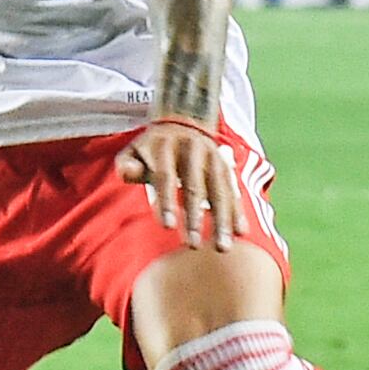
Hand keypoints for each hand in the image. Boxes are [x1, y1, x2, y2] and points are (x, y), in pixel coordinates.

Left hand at [118, 117, 244, 252]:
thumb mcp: (133, 150)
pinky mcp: (227, 167)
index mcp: (166, 147)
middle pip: (195, 187)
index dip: (166, 201)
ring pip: (220, 191)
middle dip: (195, 217)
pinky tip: (240, 233)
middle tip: (193, 245)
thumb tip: (129, 174)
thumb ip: (127, 164)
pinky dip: (237, 212)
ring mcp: (213, 159)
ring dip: (223, 220)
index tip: (166, 226)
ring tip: (222, 248)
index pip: (165, 177)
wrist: (184, 121)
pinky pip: (233, 191)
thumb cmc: (152, 148)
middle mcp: (193, 151)